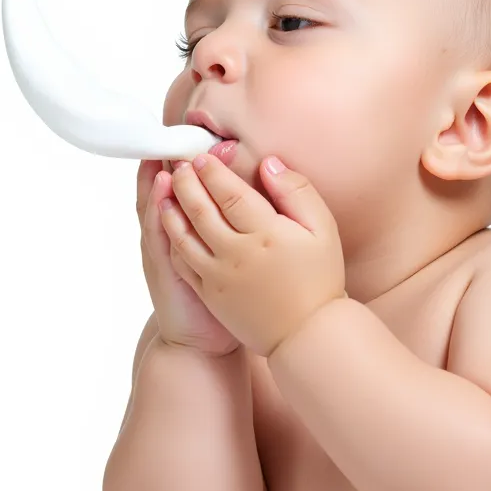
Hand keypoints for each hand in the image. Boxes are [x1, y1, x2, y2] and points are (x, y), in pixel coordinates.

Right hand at [135, 156, 240, 355]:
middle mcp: (173, 235)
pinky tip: (160, 190)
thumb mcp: (230, 256)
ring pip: (155, 205)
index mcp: (194, 230)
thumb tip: (258, 190)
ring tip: (166, 148)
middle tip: (190, 134)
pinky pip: (155, 234)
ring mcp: (163, 250)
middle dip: (177, 161)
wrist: (201, 343)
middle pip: (169, 190)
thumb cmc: (225, 297)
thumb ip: (239, 224)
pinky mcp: (162, 267)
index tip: (214, 138)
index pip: (191, 189)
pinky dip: (155, 210)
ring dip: (159, 177)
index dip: (199, 163)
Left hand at [159, 154, 345, 356]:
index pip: (229, 193)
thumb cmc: (320, 279)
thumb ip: (297, 191)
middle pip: (201, 209)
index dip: (213, 172)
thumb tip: (268, 164)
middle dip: (186, 182)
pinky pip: (184, 261)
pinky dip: (173, 238)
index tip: (203, 156)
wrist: (309, 334)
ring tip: (168, 187)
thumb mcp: (323, 229)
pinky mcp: (210, 294)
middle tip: (180, 164)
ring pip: (185, 234)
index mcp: (266, 233)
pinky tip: (170, 225)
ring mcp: (219, 275)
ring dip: (172, 207)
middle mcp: (237, 253)